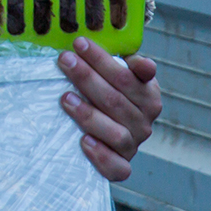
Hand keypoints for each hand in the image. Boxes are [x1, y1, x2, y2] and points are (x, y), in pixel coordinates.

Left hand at [59, 36, 160, 181]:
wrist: (106, 135)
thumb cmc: (105, 93)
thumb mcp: (113, 74)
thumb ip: (119, 61)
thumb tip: (141, 62)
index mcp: (147, 94)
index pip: (127, 76)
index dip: (104, 61)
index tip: (79, 43)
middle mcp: (144, 121)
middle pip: (116, 100)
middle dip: (87, 78)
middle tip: (64, 60)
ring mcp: (133, 145)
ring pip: (117, 133)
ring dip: (90, 115)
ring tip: (65, 98)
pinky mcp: (122, 166)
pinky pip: (117, 168)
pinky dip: (102, 156)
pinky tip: (84, 141)